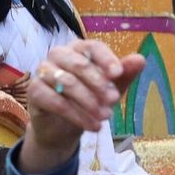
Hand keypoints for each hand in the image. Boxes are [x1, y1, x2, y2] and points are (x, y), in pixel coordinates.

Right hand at [17, 40, 143, 173]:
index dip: (106, 59)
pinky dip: (76, 114)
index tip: (118, 74)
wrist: (63, 128)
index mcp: (78, 49)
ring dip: (89, 101)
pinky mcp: (34, 91)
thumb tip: (140, 59)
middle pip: (78, 63)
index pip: (92, 47)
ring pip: (66, 82)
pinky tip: (92, 126)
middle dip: (98, 83)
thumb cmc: (88, 100)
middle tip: (113, 100)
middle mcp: (58, 55)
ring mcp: (43, 72)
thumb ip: (124, 74)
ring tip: (105, 117)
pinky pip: (54, 100)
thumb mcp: (110, 88)